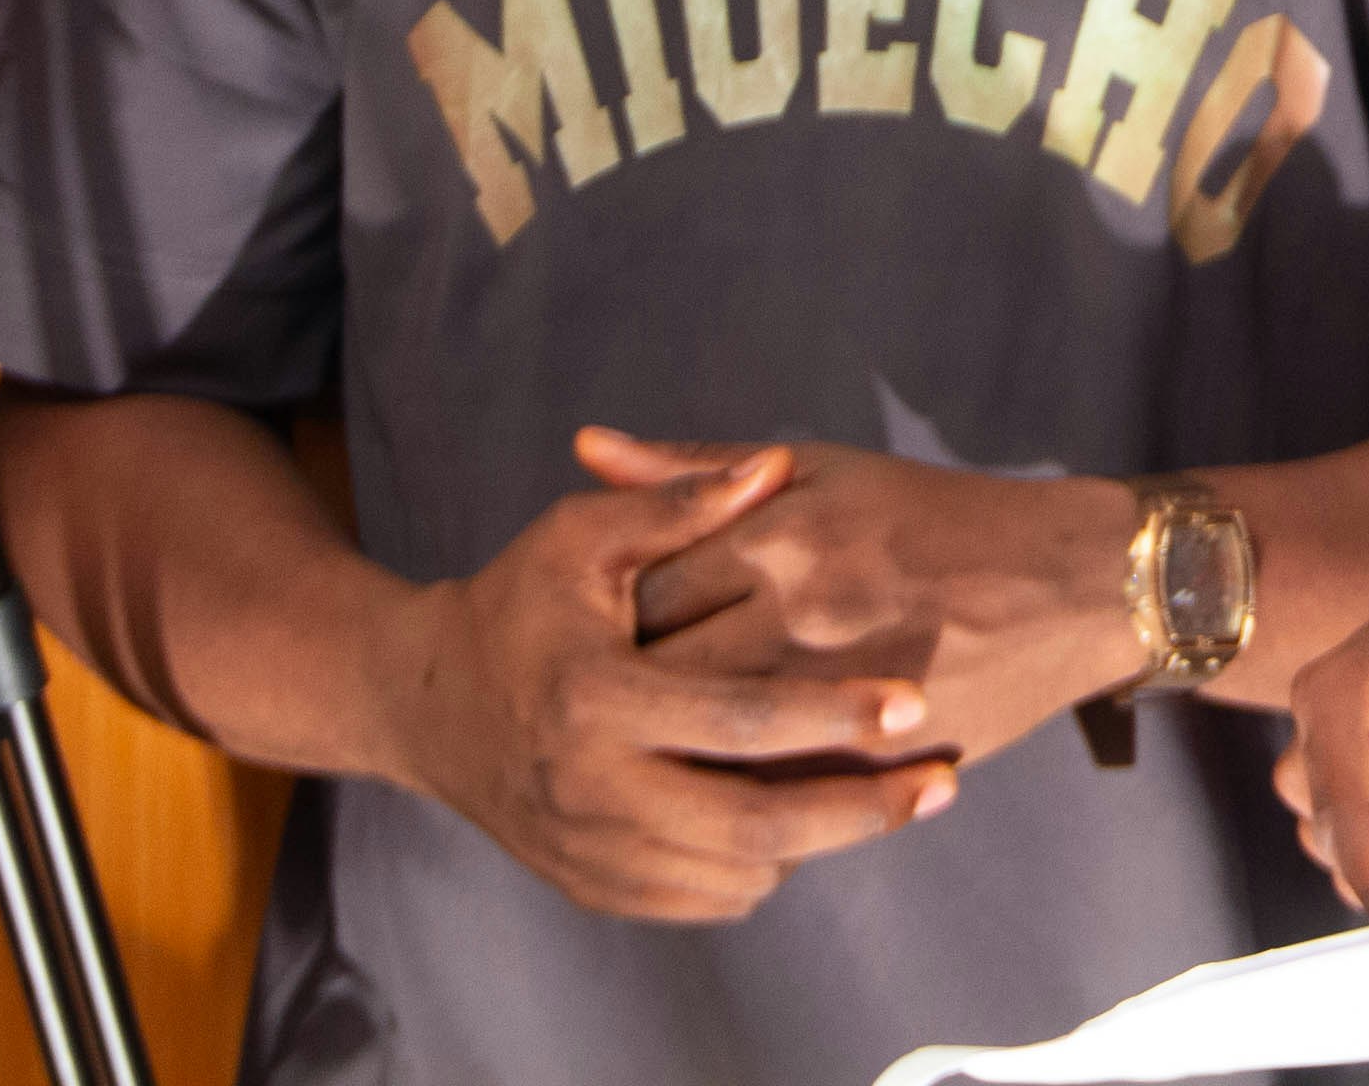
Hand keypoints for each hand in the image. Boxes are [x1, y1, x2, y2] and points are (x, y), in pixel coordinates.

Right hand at [378, 444, 957, 921]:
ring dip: (825, 843)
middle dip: (857, 808)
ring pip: (737, 874)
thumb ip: (677, 504)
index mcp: (594, 695)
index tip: (913, 699)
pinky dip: (764, 869)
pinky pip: (703, 899)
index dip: (830, 711)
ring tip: (899, 800)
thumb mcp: (580, 538)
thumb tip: (771, 469)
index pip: (737, 714)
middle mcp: (589, 789)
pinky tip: (811, 826)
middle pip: (753, 824)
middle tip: (940, 778)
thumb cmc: (520, 604)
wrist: (429, 707)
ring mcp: (589, 851)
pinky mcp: (592, 888)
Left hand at [591, 427, 1144, 765]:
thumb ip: (696, 470)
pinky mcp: (872, 753)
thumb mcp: (816, 469)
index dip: (601, 614)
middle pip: (662, 670)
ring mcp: (835, 692)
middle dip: (621, 689)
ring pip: (708, 741)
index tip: (585, 625)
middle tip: (599, 696)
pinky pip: (771, 787)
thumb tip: (585, 448)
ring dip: (670, 747)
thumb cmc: (931, 515)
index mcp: (779, 537)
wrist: (1065, 583)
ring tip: (646, 740)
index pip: (642, 586)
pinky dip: (733, 786)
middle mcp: (799, 614)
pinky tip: (713, 779)